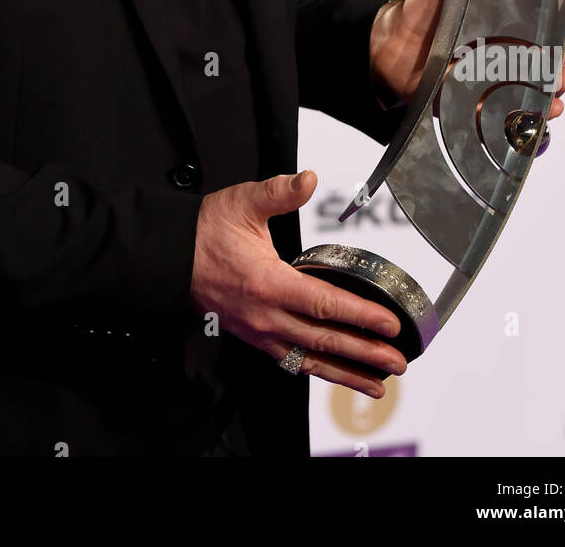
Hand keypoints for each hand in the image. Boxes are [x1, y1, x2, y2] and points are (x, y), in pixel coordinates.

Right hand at [188, 169, 405, 396]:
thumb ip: (280, 192)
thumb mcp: (243, 202)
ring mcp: (258, 332)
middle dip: (364, 354)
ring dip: (345, 374)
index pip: (325, 305)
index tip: (389, 326)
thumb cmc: (203, 231)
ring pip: (308, 360)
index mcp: (267, 283)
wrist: (167, 257)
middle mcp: (265, 315)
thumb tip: (307, 179)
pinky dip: (317, 371)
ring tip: (377, 384)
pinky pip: (290, 361)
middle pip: (323, 341)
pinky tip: (335, 374)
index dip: (361, 317)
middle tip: (397, 363)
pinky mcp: (253, 337)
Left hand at [370, 0, 564, 116]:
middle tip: (563, 80)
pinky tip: (521, 122)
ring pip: (519, 101)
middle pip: (536, 77)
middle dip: (556, 81)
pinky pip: (487, 120)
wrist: (385, 38)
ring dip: (541, 105)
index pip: (541, 47)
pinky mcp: (461, 108)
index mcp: (501, 35)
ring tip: (552, 105)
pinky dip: (507, 124)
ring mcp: (480, 88)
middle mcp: (495, 64)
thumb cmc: (427, 8)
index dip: (559, 54)